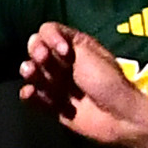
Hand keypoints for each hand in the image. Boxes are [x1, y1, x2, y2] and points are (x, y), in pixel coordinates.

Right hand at [20, 23, 147, 145]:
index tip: (63, 51)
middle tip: (43, 59)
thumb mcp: (88, 53)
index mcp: (74, 46)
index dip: (49, 37)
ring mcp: (58, 84)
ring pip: (34, 73)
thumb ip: (63, 42)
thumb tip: (43, 42)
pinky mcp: (54, 106)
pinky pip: (35, 98)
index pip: (49, 31)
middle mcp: (63, 62)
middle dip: (36, 52)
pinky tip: (29, 93)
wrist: (118, 116)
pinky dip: (29, 95)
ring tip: (32, 73)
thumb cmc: (106, 80)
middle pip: (37, 49)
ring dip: (30, 71)